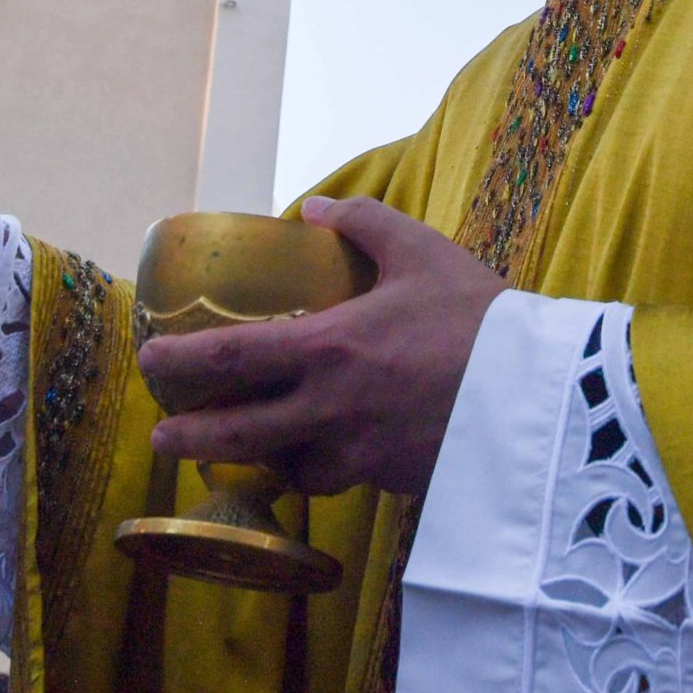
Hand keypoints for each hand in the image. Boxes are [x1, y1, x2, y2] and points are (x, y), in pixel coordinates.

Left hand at [137, 196, 508, 495]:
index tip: (149, 363)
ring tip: (246, 455)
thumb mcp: (423, 252)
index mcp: (328, 349)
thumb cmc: (482, 317)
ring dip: (260, 463)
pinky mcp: (393, 481)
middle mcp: (330, 410)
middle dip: (190, 439)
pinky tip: (324, 462)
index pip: (227, 360)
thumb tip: (314, 210)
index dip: (177, 364)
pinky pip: (342, 482)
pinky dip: (322, 472)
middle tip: (163, 436)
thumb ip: (364, 224)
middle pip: (236, 435)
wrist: (544, 395)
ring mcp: (361, 454)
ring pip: (289, 469)